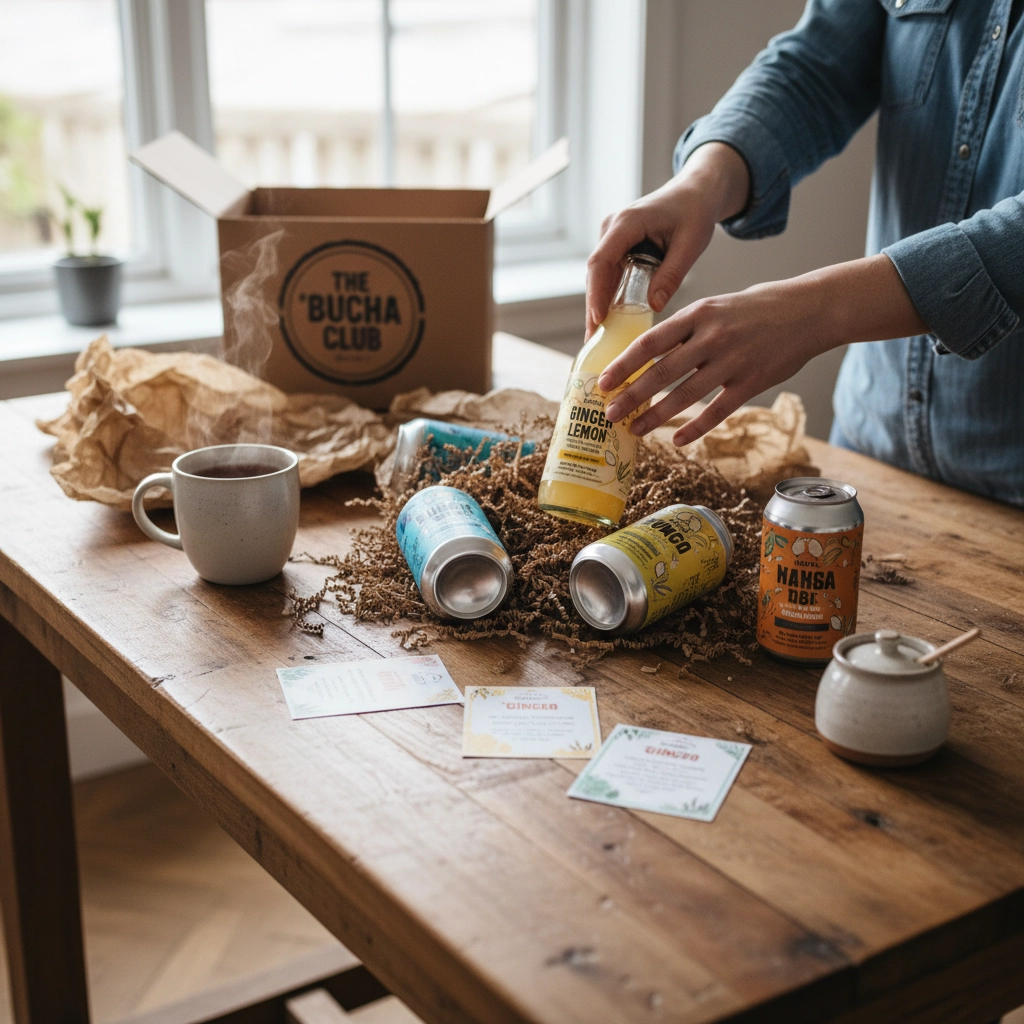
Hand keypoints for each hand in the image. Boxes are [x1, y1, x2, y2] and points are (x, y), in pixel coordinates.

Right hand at [586, 143, 750, 336]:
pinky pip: (608, 275)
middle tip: (592, 342)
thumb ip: (672, 274)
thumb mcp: (690, 244)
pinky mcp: (617, 246)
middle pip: (595, 274)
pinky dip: (608, 297)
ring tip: (597, 339)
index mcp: (627, 223)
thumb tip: (654, 306)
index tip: (598, 320)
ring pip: (599, 277)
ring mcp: (612, 237)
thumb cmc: (695, 211)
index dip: (596, 293)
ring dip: (598, 305)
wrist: (695, 192)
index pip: (601, 262)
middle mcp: (612, 229)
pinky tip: (608, 322)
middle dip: (593, 308)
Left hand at [599, 255, 928, 446]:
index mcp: (699, 313)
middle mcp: (712, 336)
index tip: (603, 381)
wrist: (809, 310)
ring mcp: (733, 360)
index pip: (651, 342)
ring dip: (656, 415)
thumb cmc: (757, 308)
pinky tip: (677, 439)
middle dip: (632, 395)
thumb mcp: (716, 306)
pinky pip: (717, 410)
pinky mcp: (752, 381)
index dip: (624, 364)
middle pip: (662, 372)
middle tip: (609, 413)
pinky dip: (695, 427)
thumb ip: (686, 328)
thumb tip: (649, 352)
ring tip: (635, 429)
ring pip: (685, 394)